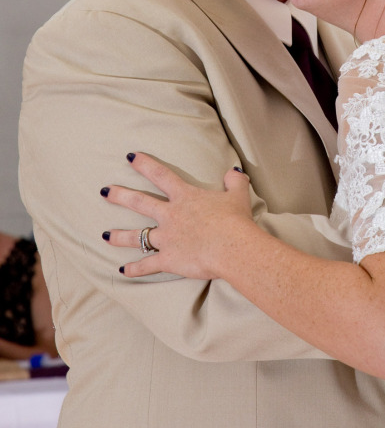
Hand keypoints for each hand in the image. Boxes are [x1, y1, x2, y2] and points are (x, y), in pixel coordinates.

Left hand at [103, 153, 252, 277]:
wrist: (232, 247)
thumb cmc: (235, 220)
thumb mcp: (237, 195)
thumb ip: (234, 181)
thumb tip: (233, 171)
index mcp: (185, 197)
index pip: (160, 175)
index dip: (144, 164)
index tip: (129, 157)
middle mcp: (170, 215)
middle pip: (139, 203)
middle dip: (120, 196)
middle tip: (105, 191)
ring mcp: (166, 238)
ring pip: (137, 236)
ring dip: (119, 236)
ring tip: (105, 235)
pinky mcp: (168, 260)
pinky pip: (147, 265)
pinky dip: (135, 269)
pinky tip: (123, 270)